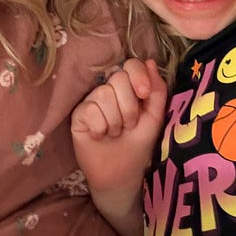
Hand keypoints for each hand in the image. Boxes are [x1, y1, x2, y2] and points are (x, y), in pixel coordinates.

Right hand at [71, 58, 166, 192]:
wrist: (121, 173)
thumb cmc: (139, 143)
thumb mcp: (155, 116)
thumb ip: (157, 90)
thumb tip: (151, 62)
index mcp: (129, 86)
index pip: (131, 64)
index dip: (138, 76)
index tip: (144, 94)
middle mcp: (109, 89)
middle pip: (118, 79)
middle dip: (129, 107)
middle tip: (129, 125)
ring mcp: (92, 100)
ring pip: (104, 94)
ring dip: (115, 121)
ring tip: (114, 133)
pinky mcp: (78, 115)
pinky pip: (90, 110)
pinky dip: (100, 128)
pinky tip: (100, 136)